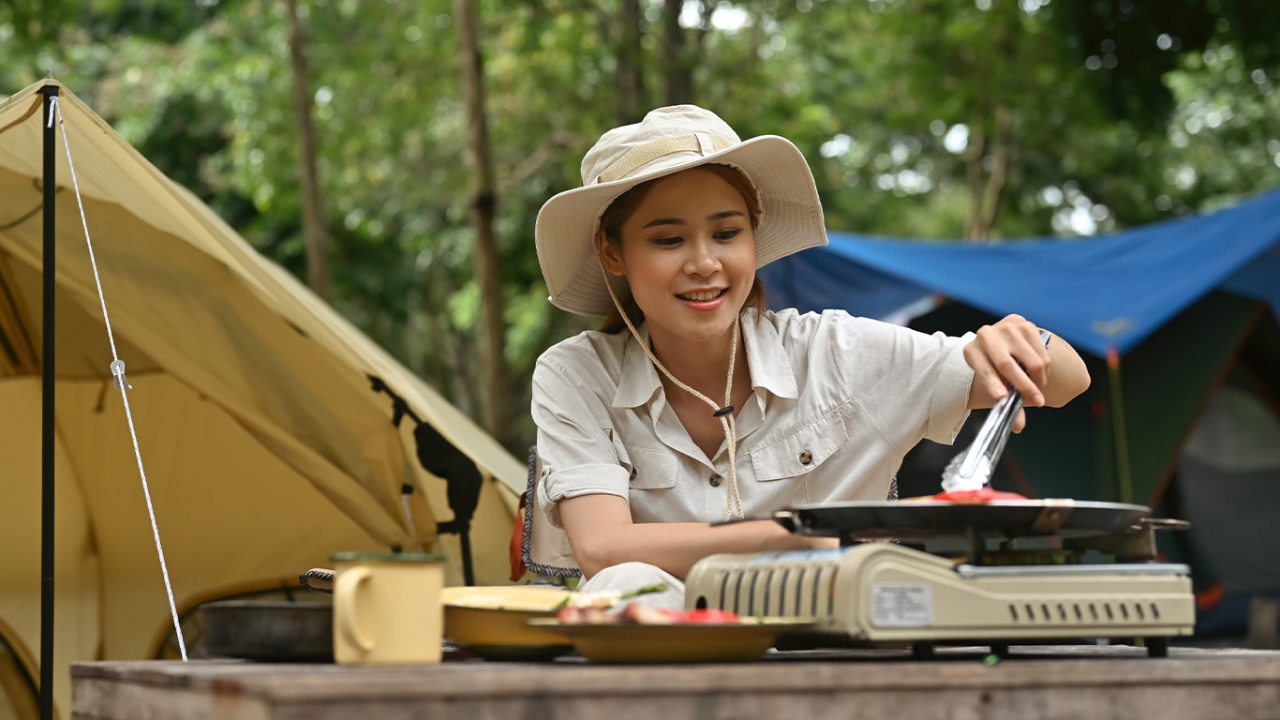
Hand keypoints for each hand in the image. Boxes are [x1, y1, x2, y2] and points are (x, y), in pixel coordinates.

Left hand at [963, 315, 1050, 431]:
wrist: (1001, 342)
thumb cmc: (995, 369)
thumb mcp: (995, 384)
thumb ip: (1007, 403)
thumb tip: (1019, 427)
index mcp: (971, 351)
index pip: (983, 370)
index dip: (992, 384)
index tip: (1003, 398)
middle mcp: (986, 336)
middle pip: (1007, 365)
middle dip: (1024, 386)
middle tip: (1037, 402)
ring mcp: (1006, 328)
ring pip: (1031, 361)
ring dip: (1038, 379)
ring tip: (1037, 388)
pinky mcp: (1025, 325)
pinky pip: (1042, 353)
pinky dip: (1044, 369)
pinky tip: (1039, 373)